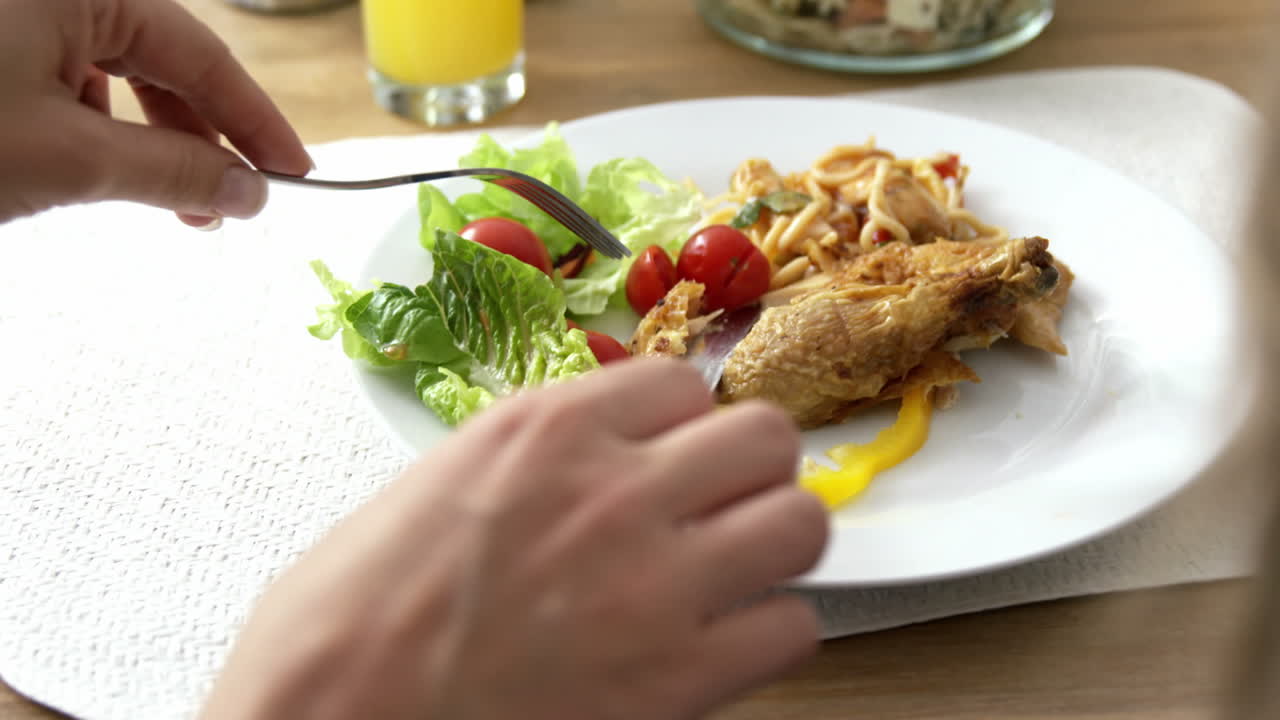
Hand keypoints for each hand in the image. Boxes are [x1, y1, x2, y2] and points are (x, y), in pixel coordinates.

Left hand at [0, 0, 309, 226]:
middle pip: (164, 64)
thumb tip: (249, 191)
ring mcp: (21, 18)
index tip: (294, 173)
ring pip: (118, 76)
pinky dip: (99, 130)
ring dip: (153, 142)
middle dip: (203, 139)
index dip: (255, 122)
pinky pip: (68, 81)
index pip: (203, 57)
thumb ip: (171, 170)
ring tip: (173, 200)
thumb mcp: (70, 158)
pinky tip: (96, 169)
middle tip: (236, 202)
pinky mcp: (0, 49)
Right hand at [200, 359, 828, 719]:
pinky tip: (725, 643)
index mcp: (545, 430)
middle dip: (752, 468)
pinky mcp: (678, 680)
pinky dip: (770, 632)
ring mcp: (654, 585)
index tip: (672, 454)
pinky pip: (792, 627)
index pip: (683, 383)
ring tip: (738, 568)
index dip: (684, 423)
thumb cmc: (350, 617)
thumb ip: (541, 457)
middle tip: (723, 502)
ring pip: (801, 521)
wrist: (326, 719)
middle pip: (765, 437)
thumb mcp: (439, 484)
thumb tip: (607, 455)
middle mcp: (613, 491)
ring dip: (776, 542)